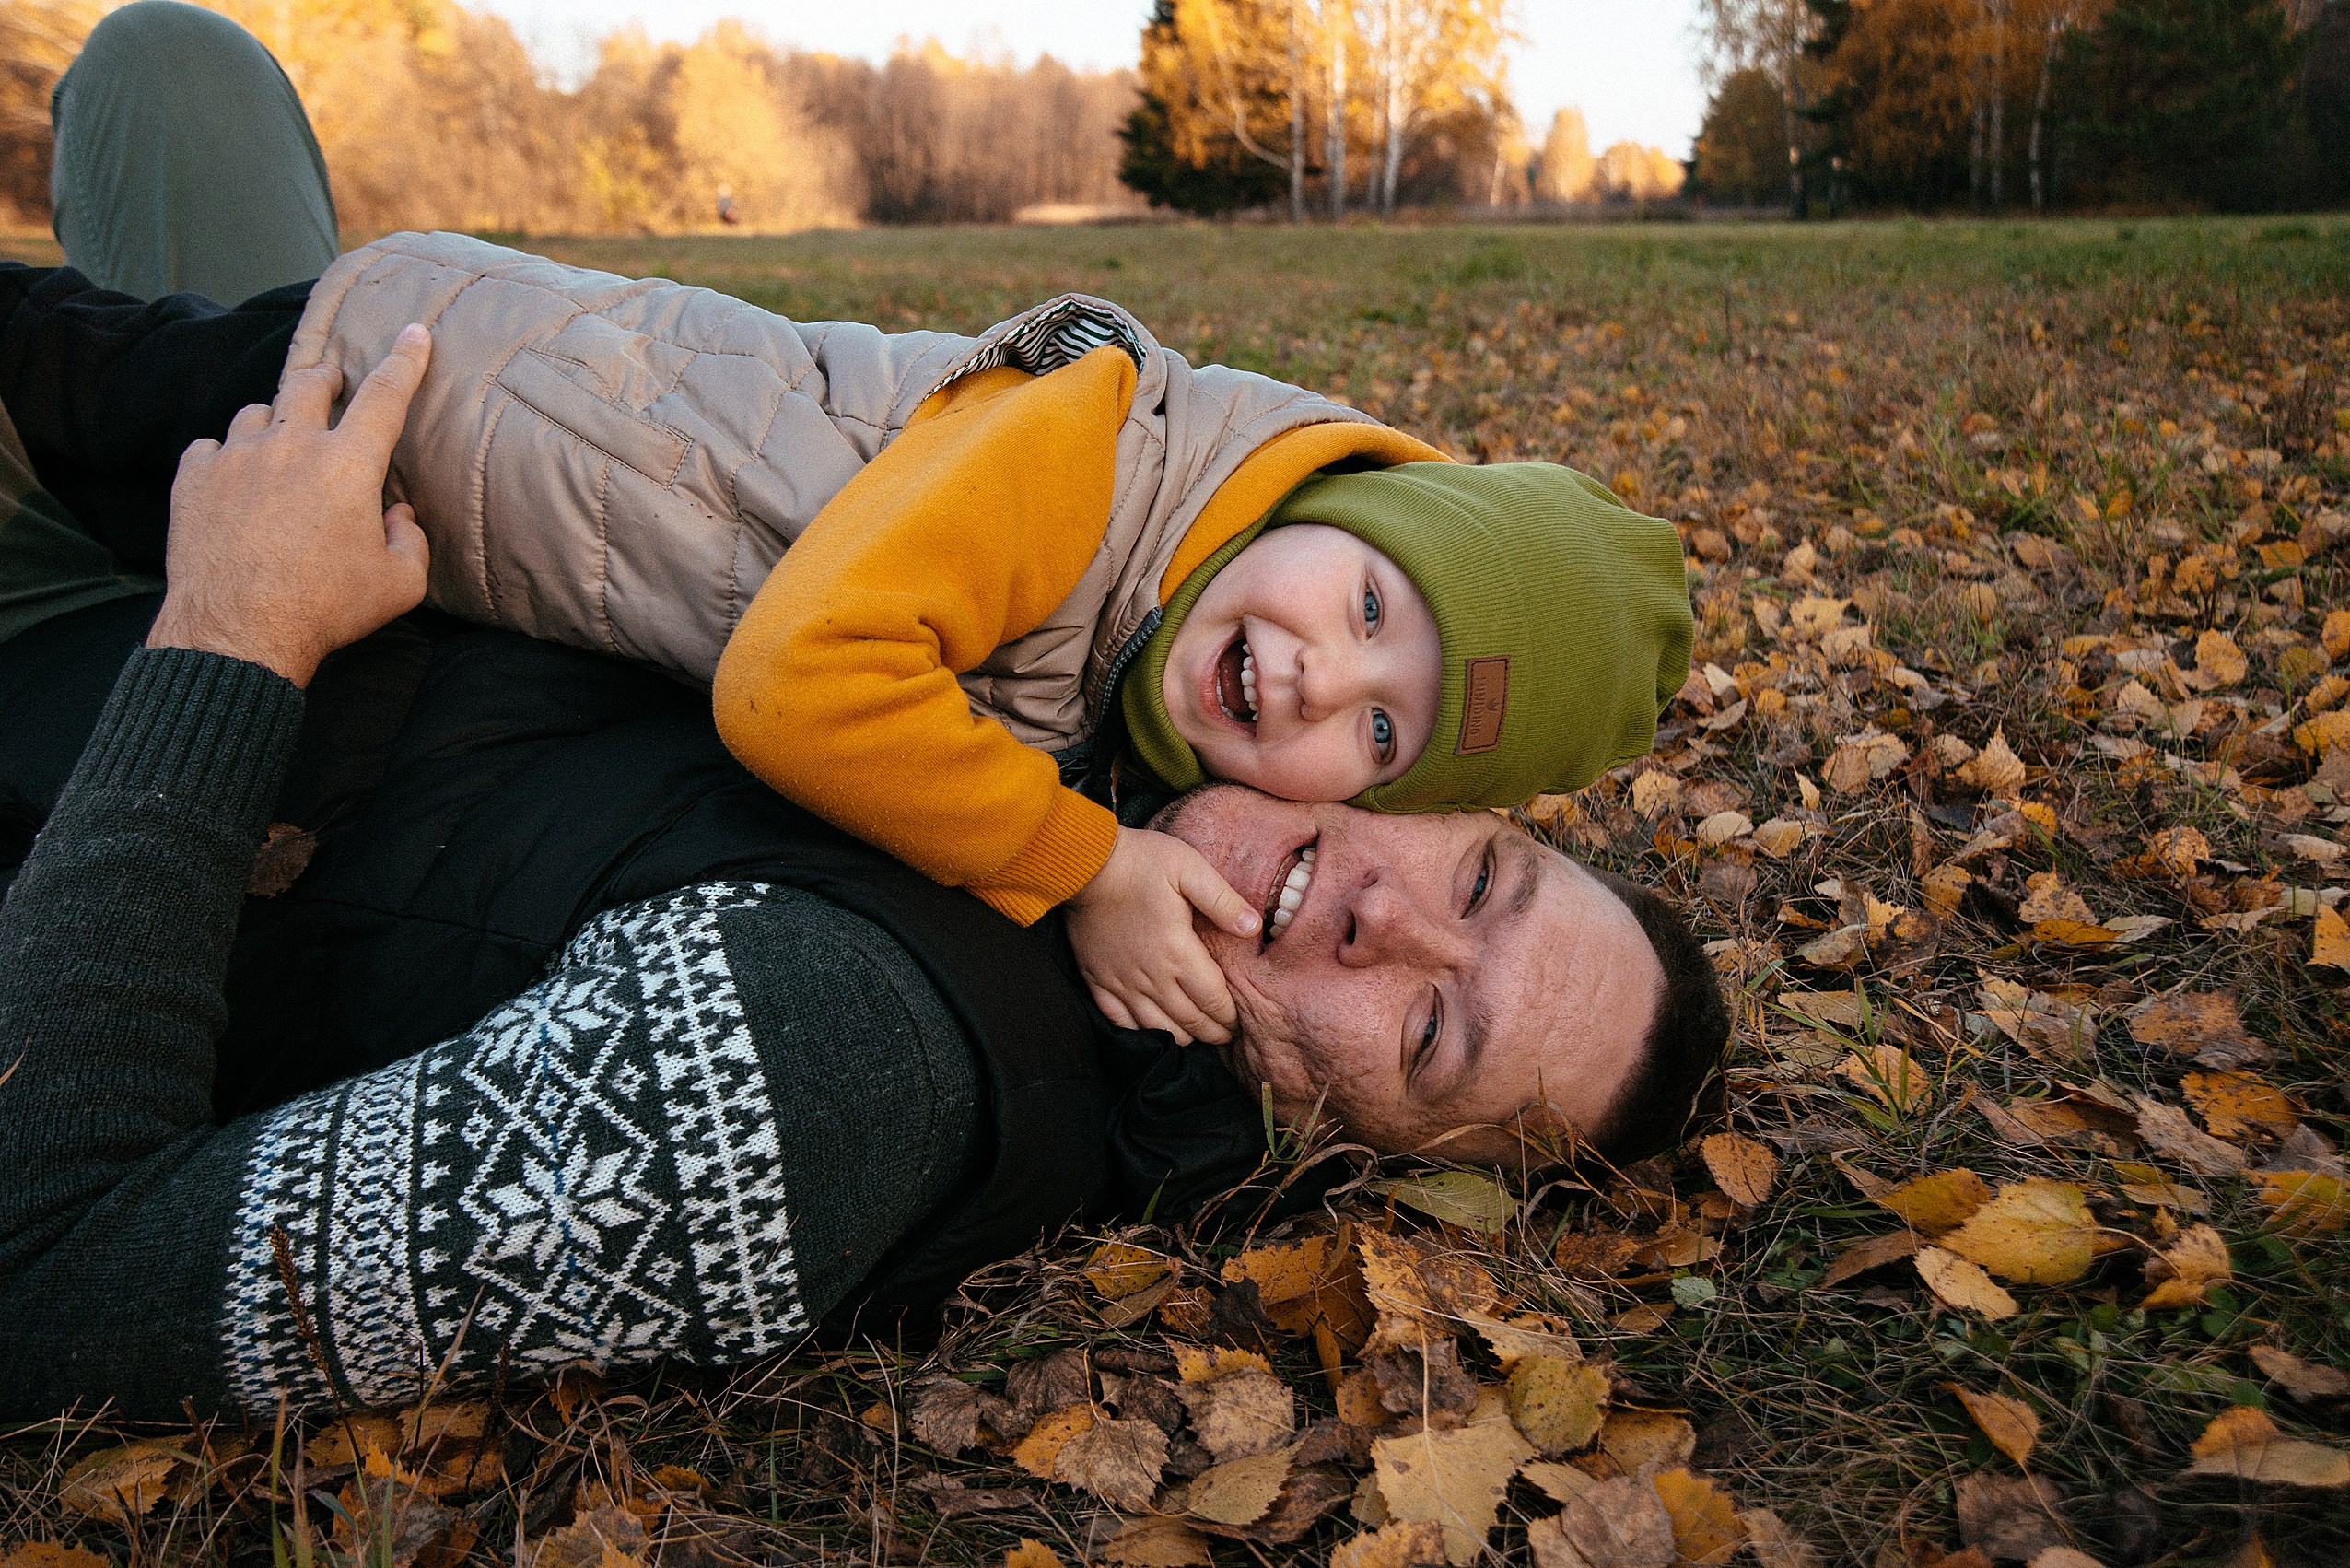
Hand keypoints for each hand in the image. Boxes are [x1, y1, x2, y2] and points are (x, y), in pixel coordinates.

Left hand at [148, 323, 433, 686]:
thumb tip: (398, 513)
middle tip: (331, 382)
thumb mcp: (399, 584)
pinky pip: (210, 448)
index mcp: (348, 464)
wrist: (239, 632)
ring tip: (277, 445)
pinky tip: (231, 480)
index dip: (404, 360)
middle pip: (309, 384)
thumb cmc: (327, 608)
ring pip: (256, 412)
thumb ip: (411, 540)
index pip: (385, 395)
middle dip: (326, 376)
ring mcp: (236, 457)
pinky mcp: (193, 479)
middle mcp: (290, 445)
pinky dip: (225, 456)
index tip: (415, 332)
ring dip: (273, 420)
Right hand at [1066, 826, 1259, 1044]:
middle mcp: (1151, 976)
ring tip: (1196, 1035)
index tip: (1239, 1020)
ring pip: (1157, 1028)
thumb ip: (1223, 901)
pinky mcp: (1097, 980)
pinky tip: (1152, 1029)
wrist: (1085, 865)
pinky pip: (1119, 1020)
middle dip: (1212, 1033)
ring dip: (1181, 1037)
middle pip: (1189, 1021)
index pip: (1212, 1000)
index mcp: (1178, 952)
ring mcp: (1121, 982)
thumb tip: (1253, 927)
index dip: (1229, 1016)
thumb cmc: (1141, 862)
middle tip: (1224, 1035)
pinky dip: (1139, 1030)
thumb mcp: (1190, 869)